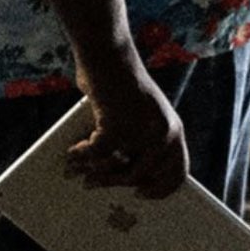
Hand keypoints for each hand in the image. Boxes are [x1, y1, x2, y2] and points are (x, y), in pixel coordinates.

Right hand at [66, 55, 188, 198]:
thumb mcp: (140, 113)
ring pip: (117, 170)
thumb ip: (138, 139)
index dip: (161, 188)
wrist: (109, 55)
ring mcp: (141, 132)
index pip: (177, 171)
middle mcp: (162, 134)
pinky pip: (95, 155)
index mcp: (173, 130)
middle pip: (140, 176)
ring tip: (79, 172)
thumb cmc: (120, 83)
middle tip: (95, 186)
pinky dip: (80, 156)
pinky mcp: (117, 128)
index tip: (143, 195)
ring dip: (94, 174)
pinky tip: (72, 153)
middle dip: (115, 184)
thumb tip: (118, 171)